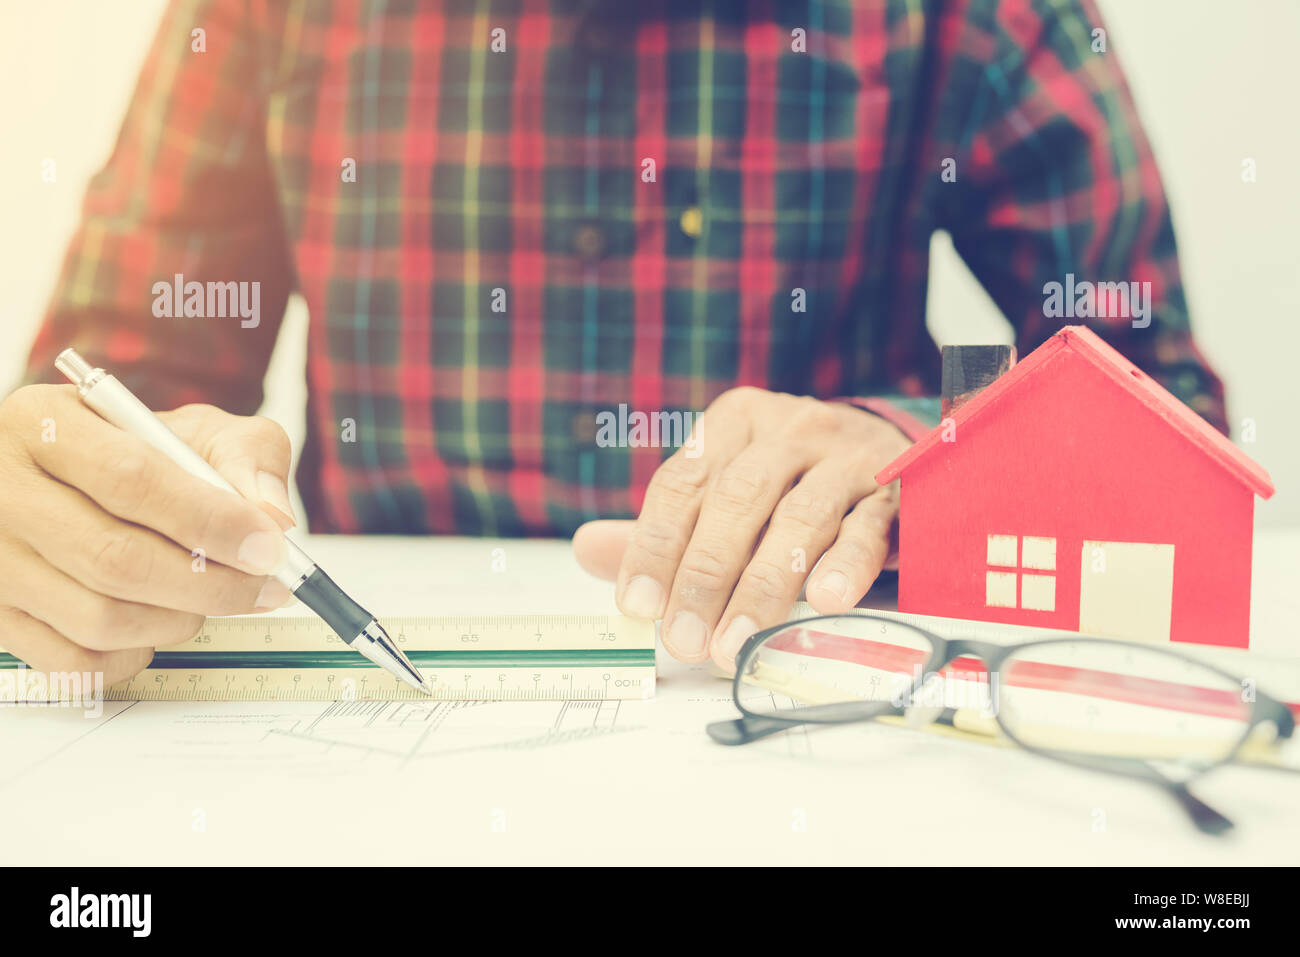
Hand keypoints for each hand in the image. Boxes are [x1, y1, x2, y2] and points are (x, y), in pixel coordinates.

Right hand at [0, 385, 297, 685]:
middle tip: (264, 587)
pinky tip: (159, 623)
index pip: (131, 478)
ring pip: (99, 617)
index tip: (269, 547)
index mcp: (44, 424)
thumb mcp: (194, 428)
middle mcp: (2, 491)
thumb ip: (246, 457)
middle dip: (212, 583)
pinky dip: (135, 654)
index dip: (211, 520)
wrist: (70, 479)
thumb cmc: (136, 452)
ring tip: (211, 598)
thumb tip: (274, 518)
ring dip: (179, 620)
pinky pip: (75, 661)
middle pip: (116, 558)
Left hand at [572, 387, 910, 671]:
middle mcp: (789, 429)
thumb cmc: (790, 483)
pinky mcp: (897, 489)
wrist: (891, 452)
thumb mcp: (727, 489)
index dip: (655, 546)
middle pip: (737, 500)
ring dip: (765, 586)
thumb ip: (665, 526)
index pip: (683, 483)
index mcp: (735, 422)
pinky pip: (869, 527)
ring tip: (736, 642)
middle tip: (684, 639)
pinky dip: (846, 564)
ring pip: (800, 518)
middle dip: (705, 576)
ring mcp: (847, 456)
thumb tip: (585, 551)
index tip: (637, 606)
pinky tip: (824, 601)